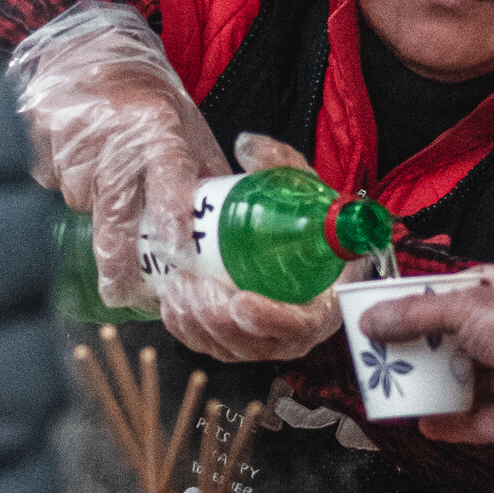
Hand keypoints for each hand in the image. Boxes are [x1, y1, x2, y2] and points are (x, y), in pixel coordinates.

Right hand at [8, 3, 228, 307]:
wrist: (90, 50)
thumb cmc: (147, 94)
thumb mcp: (188, 125)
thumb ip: (204, 172)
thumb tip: (227, 225)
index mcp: (157, 126)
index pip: (166, 176)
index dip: (170, 214)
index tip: (175, 250)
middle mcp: (113, 136)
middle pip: (114, 210)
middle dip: (118, 259)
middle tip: (121, 294)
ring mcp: (72, 140)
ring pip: (84, 201)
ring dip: (97, 204)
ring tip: (109, 173)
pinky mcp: (42, 142)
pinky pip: (55, 183)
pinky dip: (70, 183)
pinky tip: (82, 159)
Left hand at [155, 129, 338, 361]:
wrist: (297, 239)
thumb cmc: (306, 218)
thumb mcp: (302, 186)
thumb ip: (280, 163)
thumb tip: (245, 146)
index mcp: (321, 304)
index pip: (299, 326)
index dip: (269, 320)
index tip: (240, 300)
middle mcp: (293, 331)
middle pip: (254, 343)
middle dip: (216, 318)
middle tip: (191, 285)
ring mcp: (263, 339)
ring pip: (226, 346)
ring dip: (196, 322)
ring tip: (177, 287)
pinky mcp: (237, 340)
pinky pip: (209, 345)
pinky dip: (186, 329)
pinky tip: (172, 302)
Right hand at [358, 264, 493, 448]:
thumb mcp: (465, 305)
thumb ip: (415, 313)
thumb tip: (374, 319)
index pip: (459, 293)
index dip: (425, 301)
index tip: (392, 310)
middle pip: (454, 340)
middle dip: (422, 346)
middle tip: (387, 349)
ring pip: (461, 382)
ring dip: (431, 385)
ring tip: (397, 385)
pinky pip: (472, 422)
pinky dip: (447, 423)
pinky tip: (423, 420)